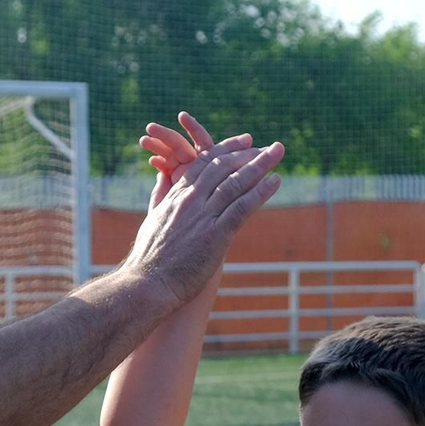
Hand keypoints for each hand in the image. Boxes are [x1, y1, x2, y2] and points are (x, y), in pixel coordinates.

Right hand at [124, 112, 283, 304]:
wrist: (146, 284)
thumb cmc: (148, 258)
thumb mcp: (152, 218)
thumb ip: (160, 195)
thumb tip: (163, 178)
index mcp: (175, 196)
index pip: (204, 163)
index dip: (226, 149)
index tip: (243, 141)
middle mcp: (190, 200)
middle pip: (223, 167)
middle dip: (248, 153)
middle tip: (270, 147)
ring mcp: (203, 216)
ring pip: (235, 182)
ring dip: (260, 165)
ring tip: (278, 152)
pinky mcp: (215, 235)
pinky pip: (242, 207)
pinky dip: (261, 192)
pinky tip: (275, 181)